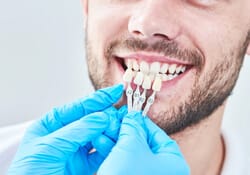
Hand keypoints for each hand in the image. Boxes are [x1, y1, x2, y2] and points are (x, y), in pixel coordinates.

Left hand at [7, 84, 123, 174]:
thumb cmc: (28, 173)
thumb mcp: (50, 147)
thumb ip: (77, 131)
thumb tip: (101, 117)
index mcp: (52, 124)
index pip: (78, 107)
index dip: (98, 98)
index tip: (116, 91)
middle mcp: (65, 135)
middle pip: (91, 120)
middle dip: (107, 115)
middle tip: (122, 112)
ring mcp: (75, 150)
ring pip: (98, 135)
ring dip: (110, 131)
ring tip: (121, 126)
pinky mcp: (84, 165)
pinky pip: (101, 153)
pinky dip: (110, 147)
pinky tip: (116, 142)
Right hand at [98, 111, 189, 174]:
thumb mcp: (131, 146)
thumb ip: (132, 127)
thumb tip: (132, 116)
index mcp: (173, 163)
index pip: (158, 135)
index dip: (142, 122)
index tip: (129, 114)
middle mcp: (162, 170)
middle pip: (143, 143)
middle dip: (124, 130)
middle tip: (113, 120)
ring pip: (131, 153)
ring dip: (115, 139)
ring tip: (102, 129)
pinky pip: (124, 162)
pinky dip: (112, 152)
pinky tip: (100, 141)